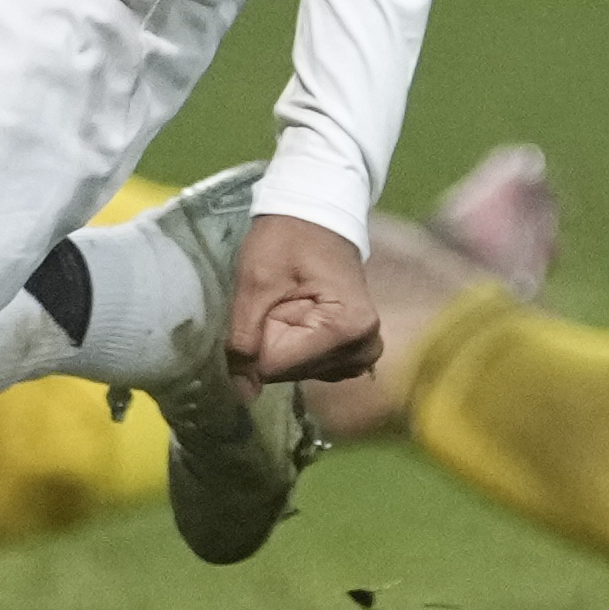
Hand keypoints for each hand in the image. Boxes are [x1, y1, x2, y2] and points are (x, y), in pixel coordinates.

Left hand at [228, 212, 379, 386]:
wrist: (316, 214)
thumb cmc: (286, 239)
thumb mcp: (255, 283)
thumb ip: (244, 340)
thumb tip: (244, 395)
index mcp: (346, 328)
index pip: (277, 365)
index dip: (257, 339)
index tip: (267, 303)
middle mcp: (364, 347)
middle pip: (291, 372)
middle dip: (273, 342)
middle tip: (282, 298)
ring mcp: (364, 351)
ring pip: (300, 372)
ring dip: (285, 345)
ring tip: (293, 303)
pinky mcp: (358, 351)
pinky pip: (315, 367)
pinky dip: (298, 349)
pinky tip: (302, 318)